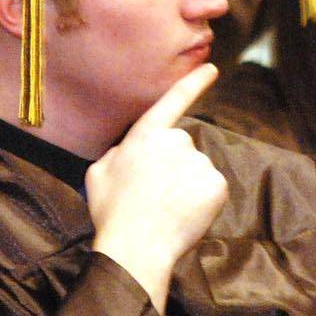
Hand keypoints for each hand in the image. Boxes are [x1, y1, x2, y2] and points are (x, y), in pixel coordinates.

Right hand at [86, 64, 227, 307]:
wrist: (136, 247)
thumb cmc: (113, 212)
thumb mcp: (98, 174)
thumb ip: (116, 154)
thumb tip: (125, 152)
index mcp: (146, 135)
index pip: (173, 102)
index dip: (193, 83)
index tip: (212, 68)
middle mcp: (176, 141)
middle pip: (181, 149)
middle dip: (173, 168)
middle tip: (154, 197)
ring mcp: (198, 162)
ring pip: (196, 172)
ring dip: (186, 187)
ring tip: (165, 211)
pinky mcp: (216, 184)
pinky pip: (211, 190)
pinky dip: (201, 202)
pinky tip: (183, 216)